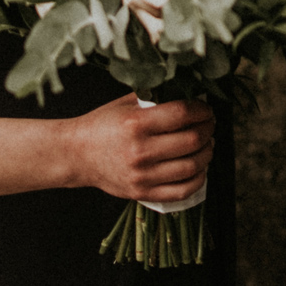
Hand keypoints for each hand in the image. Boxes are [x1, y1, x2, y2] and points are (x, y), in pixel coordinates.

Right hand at [63, 95, 213, 203]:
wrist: (76, 154)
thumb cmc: (103, 125)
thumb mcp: (127, 103)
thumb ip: (157, 98)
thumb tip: (191, 92)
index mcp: (136, 124)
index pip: (183, 114)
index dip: (202, 110)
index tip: (206, 108)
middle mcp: (140, 151)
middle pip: (192, 140)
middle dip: (208, 129)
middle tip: (209, 125)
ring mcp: (142, 175)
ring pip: (192, 166)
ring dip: (207, 153)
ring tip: (206, 144)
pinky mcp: (142, 193)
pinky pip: (182, 191)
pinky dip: (198, 179)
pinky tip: (199, 168)